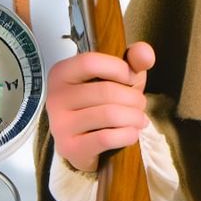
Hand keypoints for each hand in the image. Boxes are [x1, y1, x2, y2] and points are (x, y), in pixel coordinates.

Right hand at [45, 40, 155, 172]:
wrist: (86, 143)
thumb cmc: (102, 103)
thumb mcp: (118, 78)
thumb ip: (133, 61)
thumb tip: (145, 53)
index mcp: (62, 73)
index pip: (90, 62)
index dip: (119, 69)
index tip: (131, 78)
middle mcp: (55, 97)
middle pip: (105, 91)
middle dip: (133, 98)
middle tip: (140, 105)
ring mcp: (60, 124)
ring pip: (109, 115)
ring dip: (134, 117)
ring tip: (140, 119)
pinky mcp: (69, 147)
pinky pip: (106, 138)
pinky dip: (127, 135)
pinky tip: (132, 133)